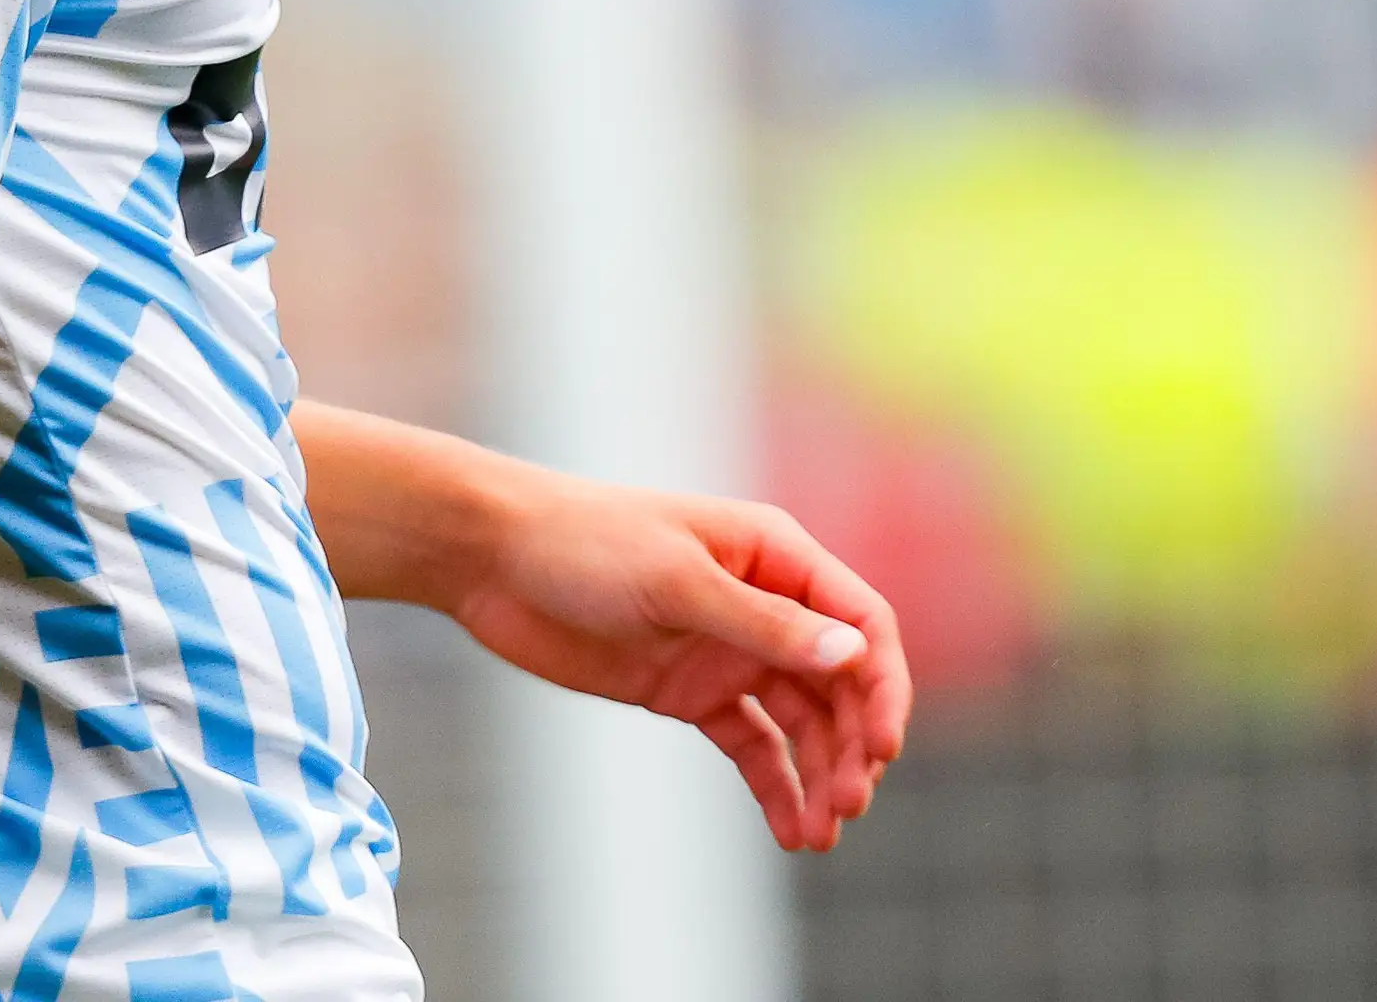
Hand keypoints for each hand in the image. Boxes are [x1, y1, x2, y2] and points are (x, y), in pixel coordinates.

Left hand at [448, 468, 911, 852]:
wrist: (493, 559)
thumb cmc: (585, 543)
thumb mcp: (676, 582)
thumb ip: (763, 624)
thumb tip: (851, 655)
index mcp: (775, 555)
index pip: (861, 621)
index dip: (882, 685)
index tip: (882, 749)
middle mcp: (764, 602)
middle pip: (840, 683)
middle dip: (852, 745)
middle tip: (846, 806)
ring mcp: (728, 649)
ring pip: (802, 722)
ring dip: (820, 775)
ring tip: (821, 833)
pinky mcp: (690, 690)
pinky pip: (752, 744)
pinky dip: (775, 786)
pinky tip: (791, 831)